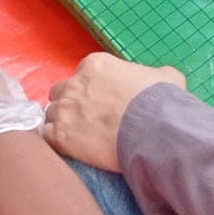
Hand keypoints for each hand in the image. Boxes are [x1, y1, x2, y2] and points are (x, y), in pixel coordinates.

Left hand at [43, 53, 184, 171]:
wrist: (153, 130)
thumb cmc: (160, 101)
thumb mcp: (166, 77)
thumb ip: (158, 73)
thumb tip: (163, 77)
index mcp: (95, 65)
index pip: (80, 75)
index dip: (88, 90)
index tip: (99, 104)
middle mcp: (75, 83)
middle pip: (60, 93)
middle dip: (70, 104)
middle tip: (86, 120)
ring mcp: (65, 109)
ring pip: (51, 114)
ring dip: (61, 124)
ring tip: (78, 138)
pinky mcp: (61, 136)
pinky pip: (46, 136)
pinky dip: (54, 142)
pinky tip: (67, 149)